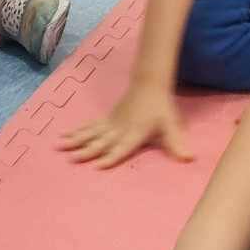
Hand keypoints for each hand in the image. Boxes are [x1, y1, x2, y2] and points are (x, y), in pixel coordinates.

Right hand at [61, 84, 191, 168]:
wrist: (149, 84)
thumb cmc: (160, 108)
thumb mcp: (171, 125)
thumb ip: (177, 143)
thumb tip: (190, 158)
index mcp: (134, 134)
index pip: (121, 148)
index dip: (111, 157)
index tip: (98, 165)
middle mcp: (119, 130)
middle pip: (100, 142)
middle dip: (86, 151)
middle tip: (71, 158)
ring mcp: (110, 124)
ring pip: (90, 134)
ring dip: (75, 141)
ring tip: (59, 146)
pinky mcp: (106, 119)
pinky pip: (89, 127)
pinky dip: (76, 131)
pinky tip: (64, 135)